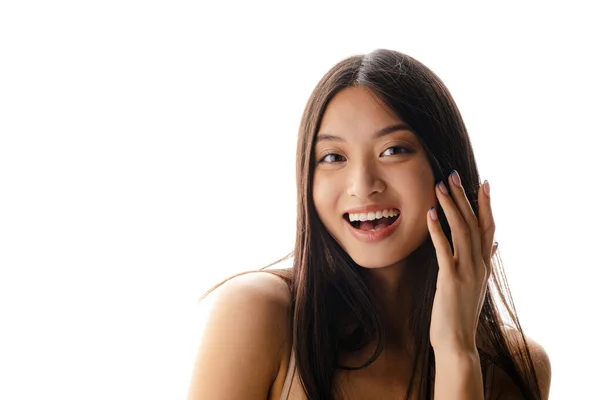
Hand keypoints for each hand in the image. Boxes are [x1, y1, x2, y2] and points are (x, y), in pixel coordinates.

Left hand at [427, 170, 495, 353]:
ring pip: (462, 231)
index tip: (483, 183)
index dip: (486, 205)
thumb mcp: (475, 285)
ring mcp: (467, 272)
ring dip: (451, 207)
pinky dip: (438, 230)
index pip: (489, 228)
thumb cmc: (460, 314)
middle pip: (474, 223)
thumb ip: (483, 262)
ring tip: (439, 187)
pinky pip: (445, 250)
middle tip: (454, 175)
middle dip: (464, 197)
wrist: (458, 344)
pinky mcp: (451, 280)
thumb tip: (495, 244)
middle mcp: (479, 265)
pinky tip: (430, 214)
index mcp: (483, 265)